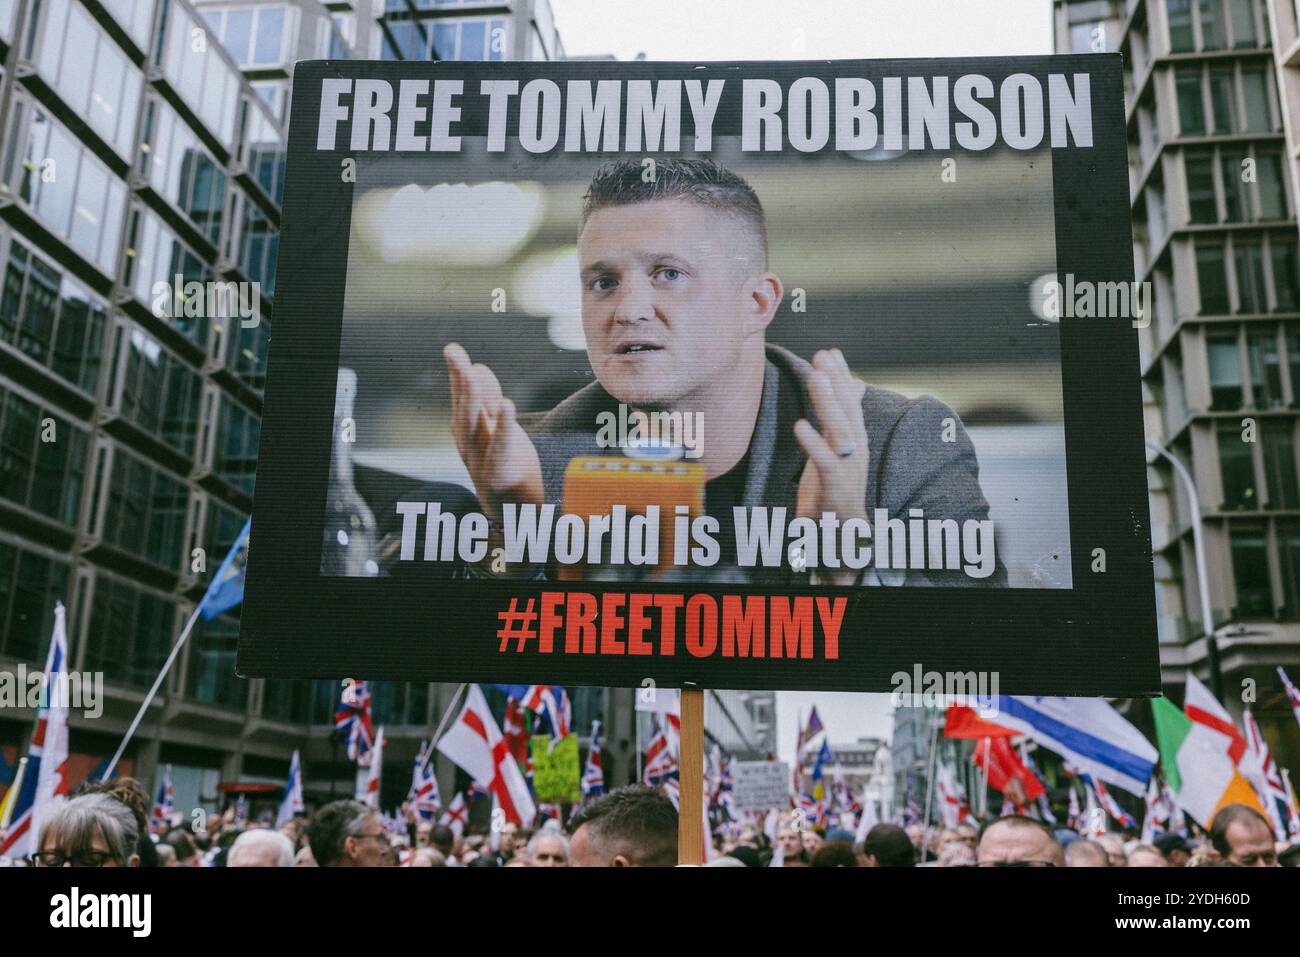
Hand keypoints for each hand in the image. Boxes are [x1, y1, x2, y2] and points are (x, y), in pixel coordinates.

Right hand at [443, 343, 543, 524]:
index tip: (453, 350)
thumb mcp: (499, 429)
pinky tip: (505, 405)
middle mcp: (469, 446)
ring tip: (471, 371)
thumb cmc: (506, 470)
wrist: (515, 518)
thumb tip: (478, 366)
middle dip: (457, 379)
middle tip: (453, 352)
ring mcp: (479, 463)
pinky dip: (501, 428)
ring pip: (472, 428)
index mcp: (467, 432)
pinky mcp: (498, 478)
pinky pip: (498, 450)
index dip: (457, 374)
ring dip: (471, 399)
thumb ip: (489, 401)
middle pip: (462, 409)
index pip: (461, 399)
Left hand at [793, 348, 868, 585]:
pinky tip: (799, 425)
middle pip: (847, 410)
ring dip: (827, 402)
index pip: (850, 404)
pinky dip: (814, 443)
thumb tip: (852, 388)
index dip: (842, 378)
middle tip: (822, 355)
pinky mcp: (837, 489)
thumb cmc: (835, 495)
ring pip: (840, 430)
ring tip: (814, 376)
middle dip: (835, 381)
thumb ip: (839, 423)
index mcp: (854, 443)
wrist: (843, 540)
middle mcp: (856, 452)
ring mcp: (849, 469)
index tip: (830, 352)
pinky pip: (826, 462)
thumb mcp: (835, 453)